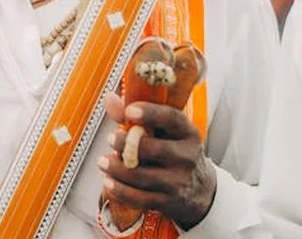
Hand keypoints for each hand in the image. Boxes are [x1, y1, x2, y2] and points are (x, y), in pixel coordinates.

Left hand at [99, 93, 216, 230]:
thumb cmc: (175, 152)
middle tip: (110, 139)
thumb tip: (109, 98)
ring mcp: (178, 182)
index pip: (172, 119)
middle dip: (126, 144)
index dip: (150, 113)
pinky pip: (139, 198)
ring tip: (103, 161)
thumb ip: (137, 116)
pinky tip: (108, 182)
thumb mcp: (166, 132)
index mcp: (188, 133)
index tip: (129, 111)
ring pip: (141, 176)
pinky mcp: (168, 202)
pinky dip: (120, 190)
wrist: (199, 190)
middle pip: (153, 149)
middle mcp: (187, 157)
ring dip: (116, 168)